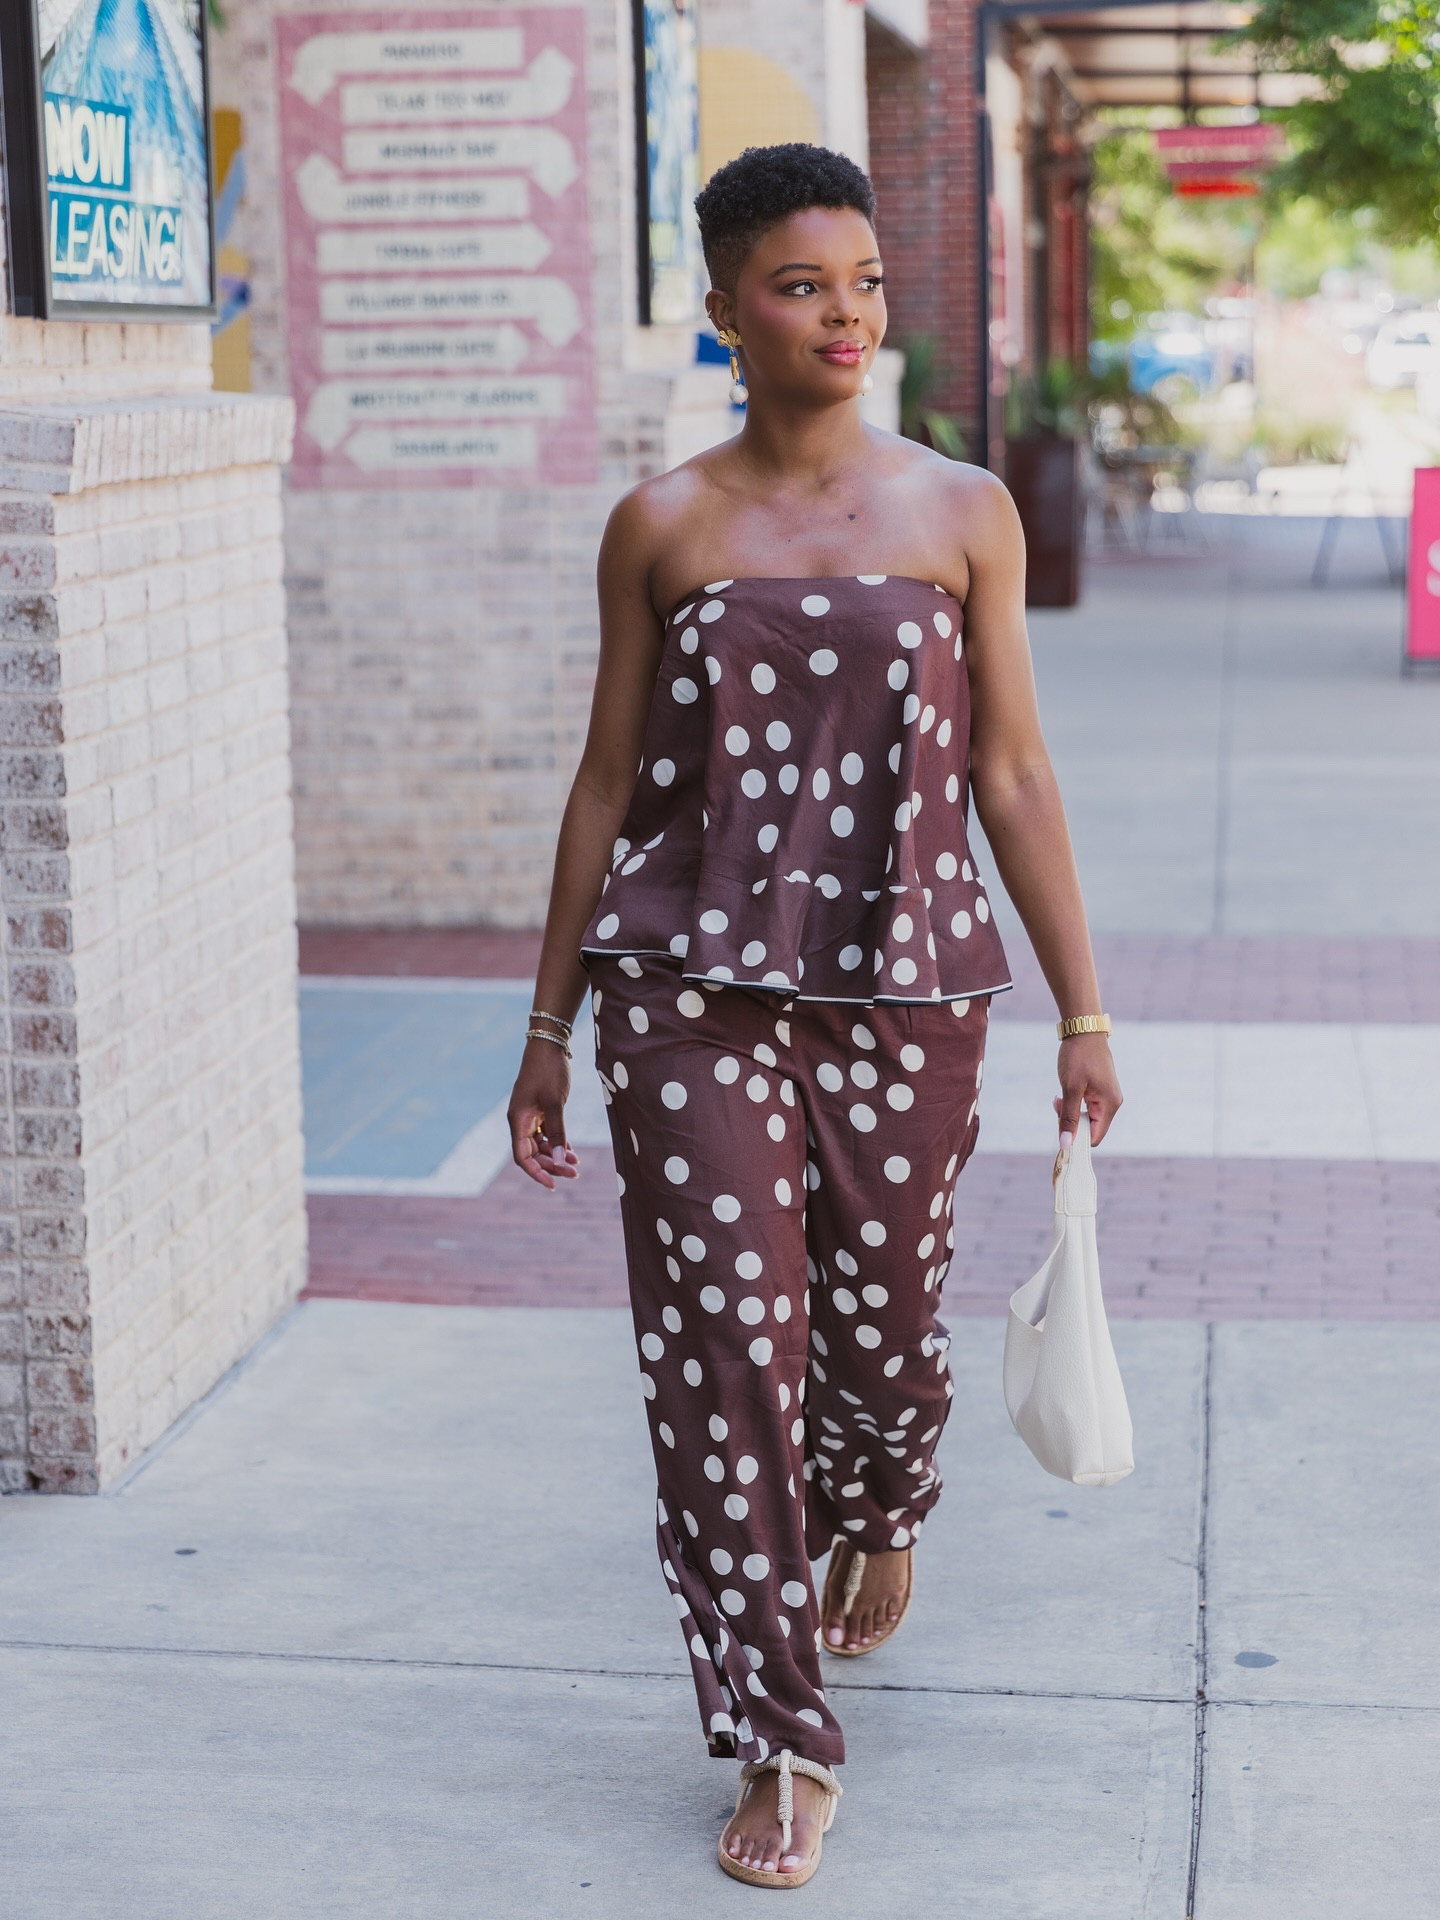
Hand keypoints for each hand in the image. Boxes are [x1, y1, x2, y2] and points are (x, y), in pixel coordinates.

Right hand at [508, 1039, 579, 1188]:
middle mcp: (521, 1121)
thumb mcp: (555, 1103)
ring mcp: (530, 1116)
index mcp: (518, 1121)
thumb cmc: (548, 1071)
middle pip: (532, 1154)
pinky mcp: (540, 1110)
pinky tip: (571, 1152)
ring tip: (576, 1164)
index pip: (522, 1157)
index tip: (553, 1184)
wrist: (548, 1045)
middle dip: (552, 1165)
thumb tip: (558, 1159)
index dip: (536, 1172)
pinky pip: (546, 1134)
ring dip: (556, 1155)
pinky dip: (557, 1143)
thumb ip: (557, 1132)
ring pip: (541, 1145)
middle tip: (574, 1173)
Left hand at [1053, 1033, 1121, 1145]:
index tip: (1059, 1133)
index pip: (1095, 1137)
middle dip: (1071, 1122)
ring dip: (1070, 1111)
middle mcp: (1112, 1102)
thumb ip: (1068, 1117)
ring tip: (1059, 1097)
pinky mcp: (1099, 1089)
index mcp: (1110, 1105)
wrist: (1084, 1030)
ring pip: (1085, 1116)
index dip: (1078, 1140)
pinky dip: (1073, 1102)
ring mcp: (1106, 1095)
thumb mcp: (1071, 1088)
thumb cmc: (1079, 1056)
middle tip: (1058, 1106)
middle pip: (1090, 1128)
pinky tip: (1064, 1093)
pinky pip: (1086, 1105)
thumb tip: (1066, 1144)